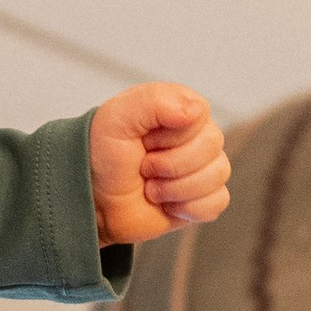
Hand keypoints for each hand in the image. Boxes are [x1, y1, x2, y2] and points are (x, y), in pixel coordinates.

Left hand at [88, 81, 230, 246]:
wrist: (93, 200)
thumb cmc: (103, 155)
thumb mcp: (117, 117)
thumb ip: (154, 101)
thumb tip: (197, 111)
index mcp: (180, 109)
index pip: (200, 116)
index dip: (170, 136)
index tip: (143, 141)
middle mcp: (196, 136)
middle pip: (212, 147)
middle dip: (170, 164)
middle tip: (143, 168)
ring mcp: (202, 168)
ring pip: (217, 175)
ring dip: (176, 188)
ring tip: (151, 188)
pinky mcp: (202, 199)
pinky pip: (217, 203)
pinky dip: (188, 209)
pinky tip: (166, 205)